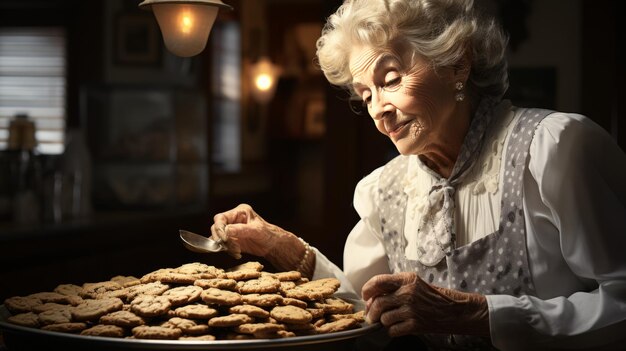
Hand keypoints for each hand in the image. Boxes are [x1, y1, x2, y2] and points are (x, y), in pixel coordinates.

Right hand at [210, 204, 312, 275]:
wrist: (273, 245)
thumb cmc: (268, 234)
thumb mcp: (256, 231)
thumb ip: (241, 230)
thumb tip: (226, 231)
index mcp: (240, 212)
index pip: (221, 218)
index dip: (219, 228)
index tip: (223, 238)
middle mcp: (233, 220)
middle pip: (216, 227)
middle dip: (222, 239)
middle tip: (232, 247)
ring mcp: (231, 230)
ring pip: (218, 238)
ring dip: (226, 246)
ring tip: (237, 251)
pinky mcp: (231, 240)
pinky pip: (223, 246)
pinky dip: (228, 251)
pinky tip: (238, 254)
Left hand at [362, 272, 489, 336]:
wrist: (456, 311)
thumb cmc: (435, 297)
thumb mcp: (416, 284)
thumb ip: (396, 286)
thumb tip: (373, 296)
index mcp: (407, 279)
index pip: (378, 281)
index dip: (367, 290)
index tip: (366, 296)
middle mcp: (408, 293)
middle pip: (378, 302)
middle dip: (371, 311)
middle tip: (372, 314)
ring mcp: (411, 310)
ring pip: (384, 318)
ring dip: (384, 321)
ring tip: (392, 319)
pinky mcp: (415, 325)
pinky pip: (392, 330)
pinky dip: (393, 330)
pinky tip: (400, 326)